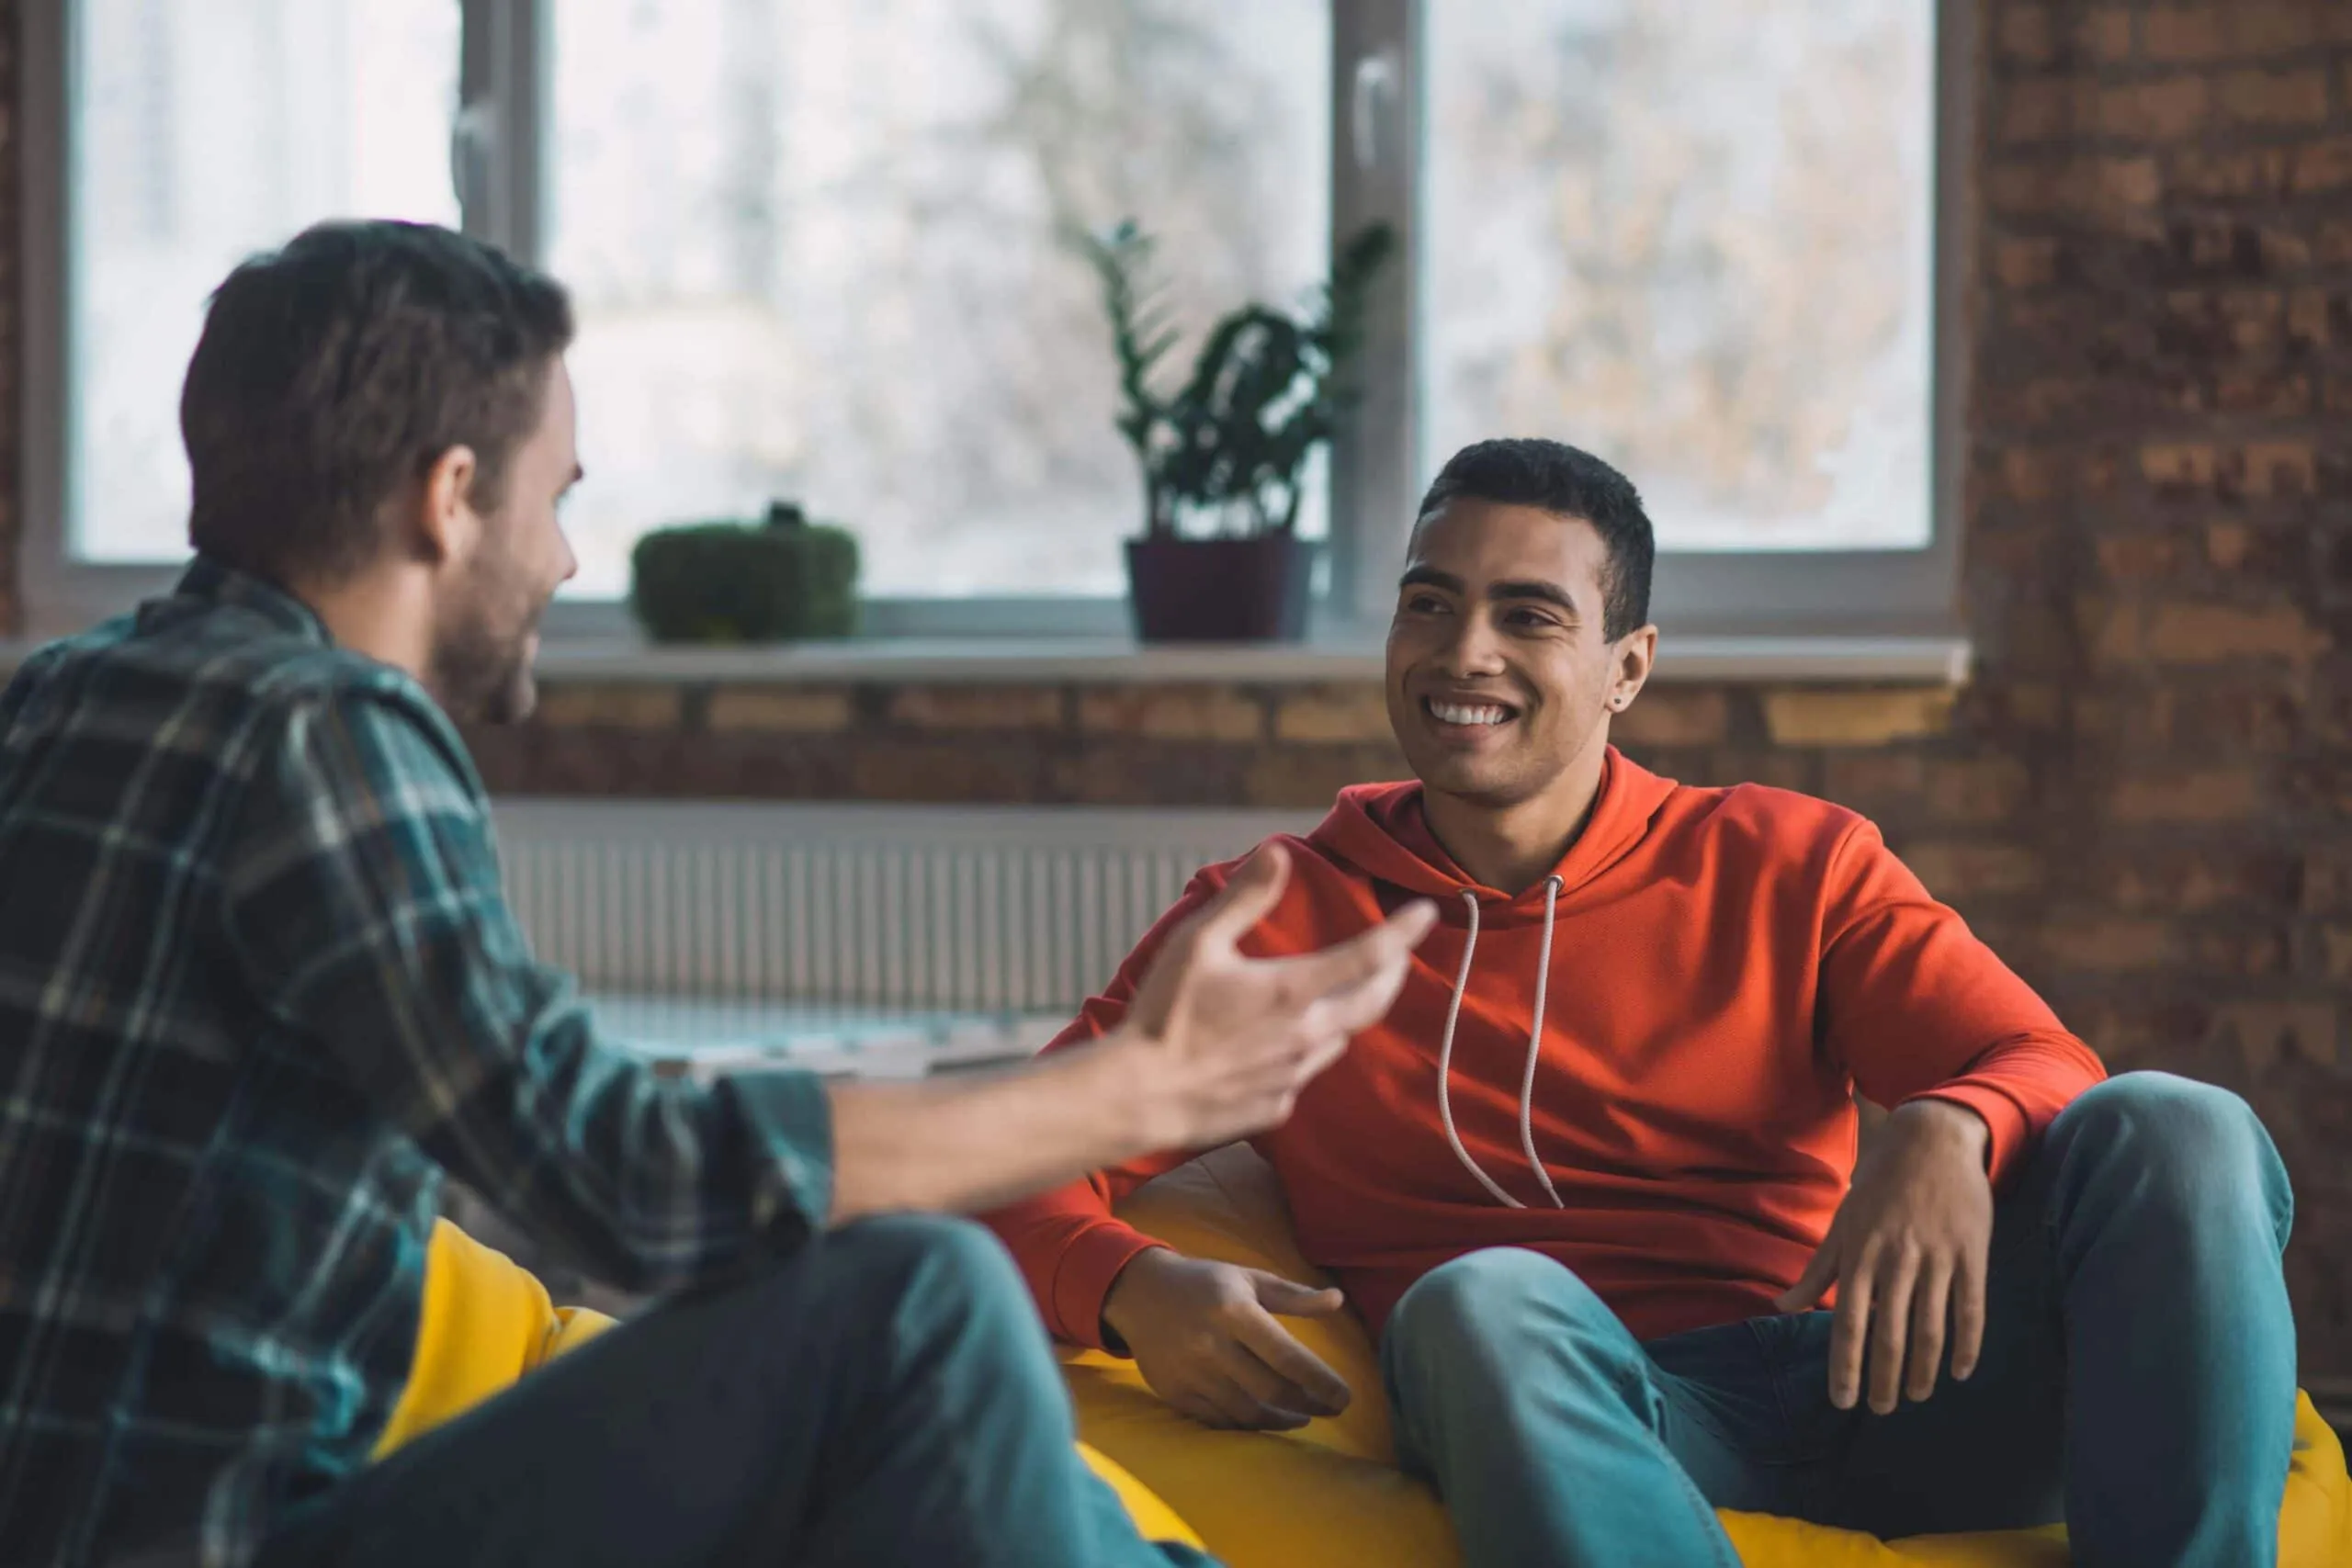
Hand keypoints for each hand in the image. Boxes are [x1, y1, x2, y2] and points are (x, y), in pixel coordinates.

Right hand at [1103, 1248, 1353, 1430]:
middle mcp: (1212, 1344)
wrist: (1139, 1292)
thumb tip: (1337, 1300)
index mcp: (1234, 1311)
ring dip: (1281, 1419)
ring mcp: (1191, 1372)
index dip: (1321, 1382)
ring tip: (1302, 1415)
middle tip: (1330, 1408)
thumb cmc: (1204, 1283)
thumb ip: (1293, 1296)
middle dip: (1308, 1404)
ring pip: (1247, 1411)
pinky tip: (1267, 1417)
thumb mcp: (1248, 1279)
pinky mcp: (1175, 1392)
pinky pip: (1219, 1420)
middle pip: (1271, 1389)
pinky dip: (1248, 1424)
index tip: (1345, 1397)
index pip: (1287, 1356)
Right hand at [1118, 844, 1435, 1148]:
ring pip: (1339, 1037)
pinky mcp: (1277, 1106)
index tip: (1426, 913)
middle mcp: (1306, 1035)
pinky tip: (1279, 1042)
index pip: (1370, 956)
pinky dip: (1304, 1051)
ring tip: (1336, 994)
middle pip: (1374, 1001)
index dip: (1404, 931)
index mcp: (1292, 991)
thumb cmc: (1164, 1015)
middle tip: (1396, 955)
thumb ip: (1245, 897)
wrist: (1140, 1095)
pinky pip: (1304, 1072)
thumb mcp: (1197, 943)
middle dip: (1392, 974)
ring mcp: (1294, 1075)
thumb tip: (1278, 851)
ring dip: (1346, 1012)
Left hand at [1776, 1099, 1992, 1414]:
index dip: (1846, 1366)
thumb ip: (1817, 1270)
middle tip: (1883, 1410)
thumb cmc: (1879, 1183)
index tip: (1844, 1401)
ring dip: (1923, 1370)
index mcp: (1859, 1255)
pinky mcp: (1972, 1254)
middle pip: (1890, 1335)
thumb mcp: (1842, 1221)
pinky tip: (1960, 1371)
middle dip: (1885, 1379)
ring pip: (1931, 1329)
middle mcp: (1896, 1261)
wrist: (1931, 1139)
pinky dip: (1967, 1345)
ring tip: (1916, 1396)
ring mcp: (1937, 1258)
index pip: (1848, 1324)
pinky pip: (1971, 1309)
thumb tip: (1782, 1307)